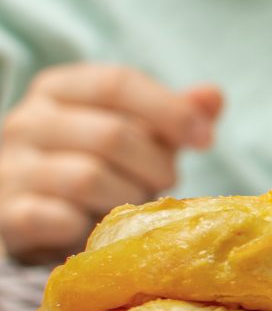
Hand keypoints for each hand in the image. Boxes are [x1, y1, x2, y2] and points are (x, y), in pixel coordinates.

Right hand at [0, 64, 221, 260]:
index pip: (117, 83)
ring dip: (126, 197)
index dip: (169, 110)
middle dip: (155, 165)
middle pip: (112, 134)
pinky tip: (92, 226)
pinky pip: (59, 219)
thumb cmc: (99, 164)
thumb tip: (213, 96)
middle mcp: (26, 121)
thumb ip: (174, 114)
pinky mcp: (7, 213)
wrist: (36, 214)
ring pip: (88, 178)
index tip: (205, 139)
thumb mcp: (139, 133)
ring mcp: (11, 167)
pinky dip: (87, 227)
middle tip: (163, 183)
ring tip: (129, 203)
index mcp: (59, 89)